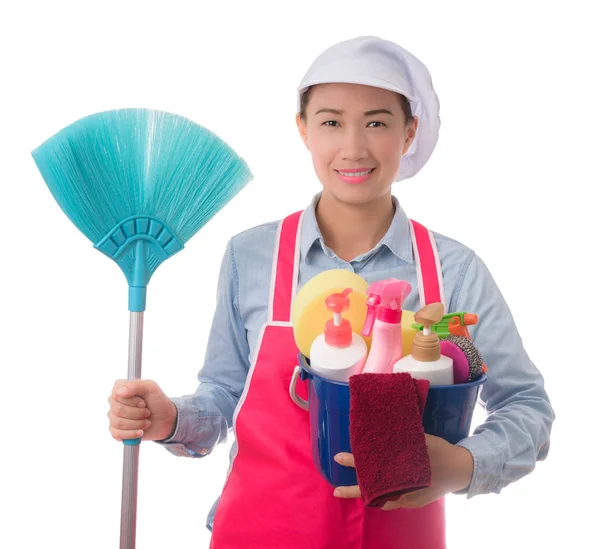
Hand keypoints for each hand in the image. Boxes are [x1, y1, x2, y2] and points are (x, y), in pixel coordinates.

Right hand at [107, 379, 176, 441]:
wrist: (165, 420)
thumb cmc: (158, 402)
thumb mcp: (151, 388)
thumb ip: (135, 386)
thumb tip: (119, 392)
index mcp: (121, 388)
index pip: (116, 395)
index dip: (132, 401)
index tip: (143, 403)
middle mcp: (115, 402)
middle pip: (117, 410)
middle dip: (137, 413)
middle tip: (147, 412)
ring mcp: (114, 417)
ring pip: (118, 423)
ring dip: (137, 424)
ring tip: (146, 421)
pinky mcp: (116, 431)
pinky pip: (116, 434)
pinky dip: (132, 434)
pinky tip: (140, 432)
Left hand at [333, 434, 473, 508]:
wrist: (463, 469)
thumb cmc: (441, 452)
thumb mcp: (420, 440)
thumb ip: (401, 437)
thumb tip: (380, 423)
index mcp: (403, 476)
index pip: (372, 471)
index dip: (355, 464)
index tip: (339, 458)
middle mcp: (404, 492)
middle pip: (373, 493)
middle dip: (354, 490)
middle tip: (336, 490)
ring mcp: (409, 499)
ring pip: (382, 500)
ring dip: (367, 494)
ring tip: (348, 491)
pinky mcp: (414, 501)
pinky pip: (393, 501)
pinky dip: (381, 496)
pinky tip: (372, 490)